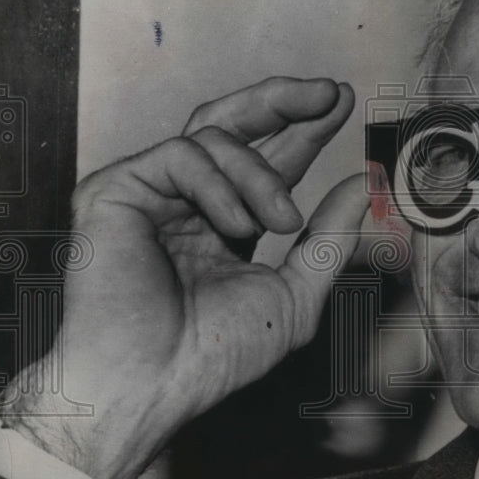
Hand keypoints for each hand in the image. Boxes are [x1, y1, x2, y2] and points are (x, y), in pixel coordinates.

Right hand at [0, 77, 368, 478]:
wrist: (153, 384)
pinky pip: (181, 155)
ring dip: (262, 173)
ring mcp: (150, 194)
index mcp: (225, 224)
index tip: (341, 105)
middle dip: (285, 101)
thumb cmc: (215, 353)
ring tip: (280, 221)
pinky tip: (237, 224)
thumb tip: (363, 183)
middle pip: (234, 124)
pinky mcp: (116, 190)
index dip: (304, 131)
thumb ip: (328, 237)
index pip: (267, 161)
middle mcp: (186, 202)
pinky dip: (221, 185)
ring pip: (215, 136)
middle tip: (330, 93)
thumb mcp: (295, 293)